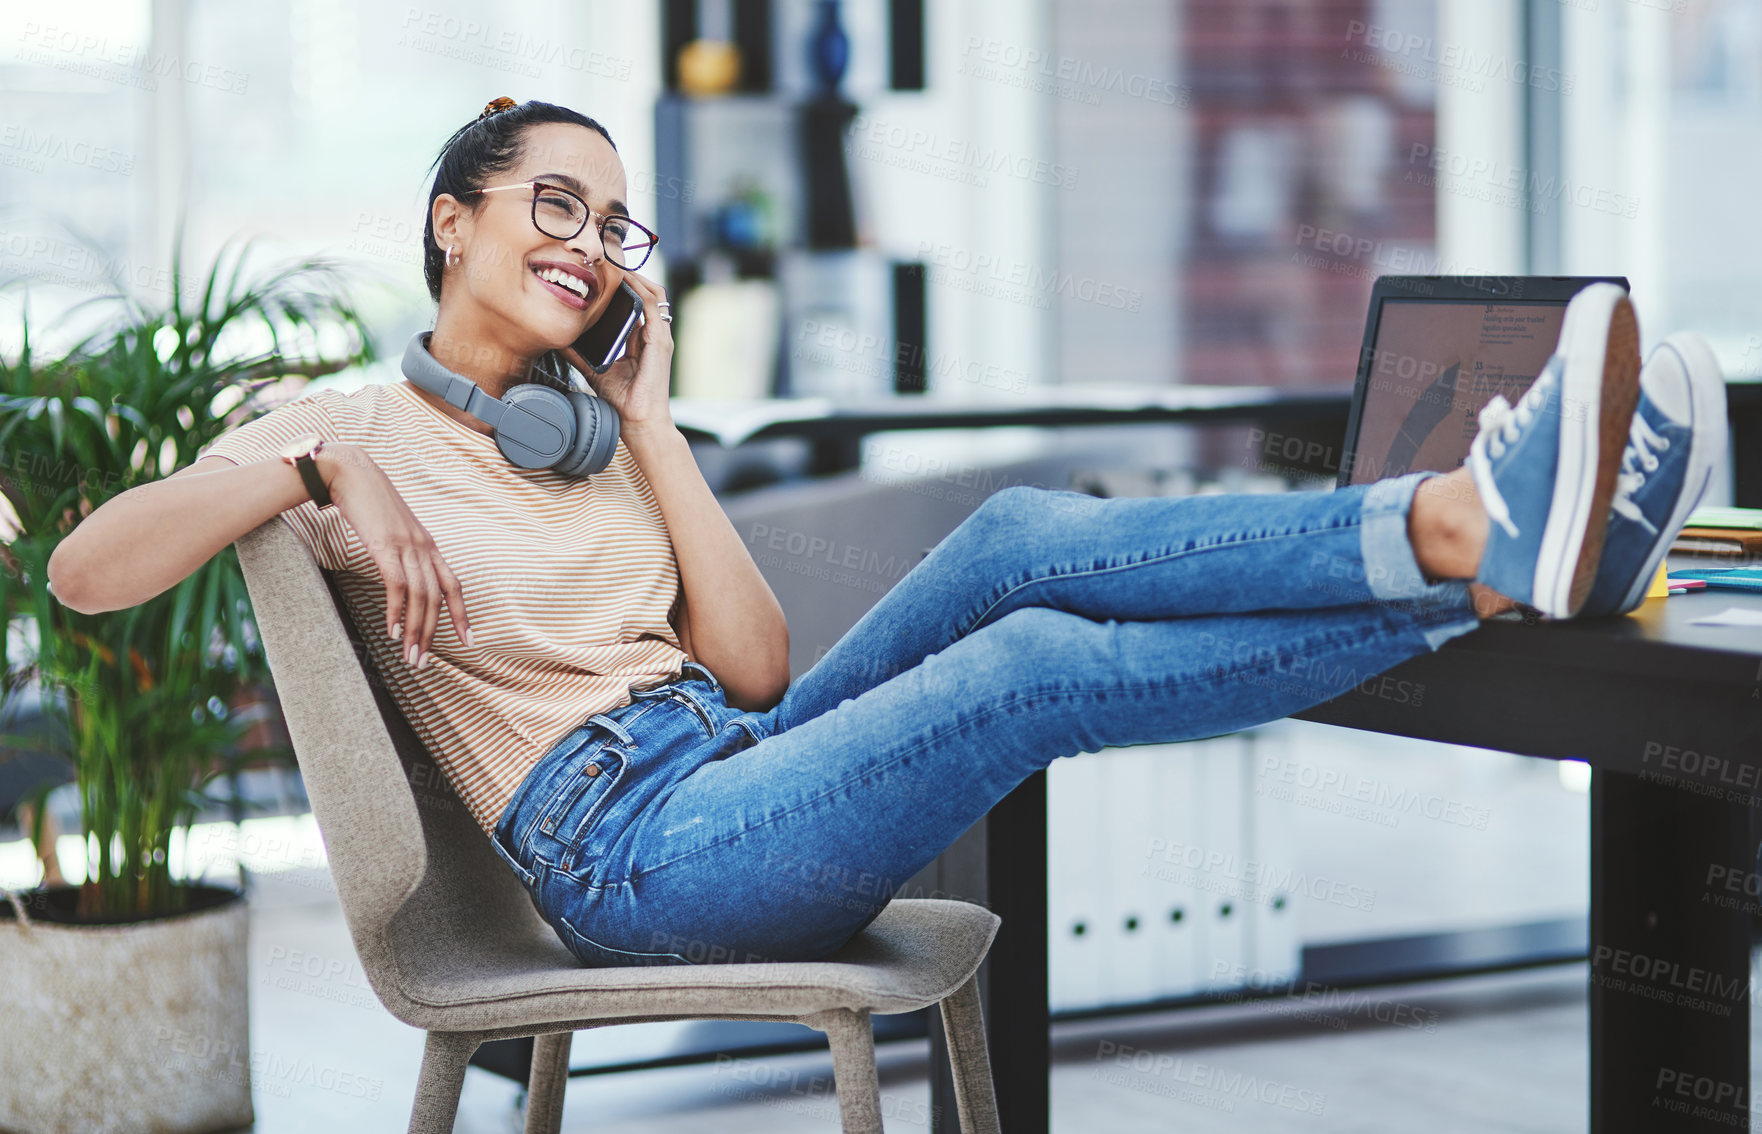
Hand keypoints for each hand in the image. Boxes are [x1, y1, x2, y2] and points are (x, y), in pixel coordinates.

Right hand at [320, 443, 470, 670]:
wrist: (349, 472)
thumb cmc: (368, 501)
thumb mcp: (393, 529)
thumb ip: (401, 550)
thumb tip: (399, 573)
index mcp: (428, 545)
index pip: (453, 586)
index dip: (462, 615)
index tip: (468, 641)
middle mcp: (423, 547)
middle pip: (437, 599)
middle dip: (433, 634)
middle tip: (423, 663)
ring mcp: (406, 546)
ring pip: (420, 597)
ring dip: (416, 631)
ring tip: (409, 656)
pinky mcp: (385, 546)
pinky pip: (397, 585)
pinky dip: (396, 611)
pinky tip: (392, 631)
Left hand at [558, 270, 674, 437]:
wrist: (638, 422)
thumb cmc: (621, 401)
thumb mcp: (595, 369)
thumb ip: (580, 352)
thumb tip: (557, 338)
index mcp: (642, 340)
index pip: (636, 303)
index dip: (623, 285)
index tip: (602, 273)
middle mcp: (654, 335)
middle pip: (647, 292)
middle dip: (630, 274)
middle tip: (608, 259)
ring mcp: (660, 337)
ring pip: (653, 293)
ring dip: (635, 276)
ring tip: (615, 263)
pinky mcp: (661, 342)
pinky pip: (652, 307)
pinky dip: (639, 290)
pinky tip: (623, 281)